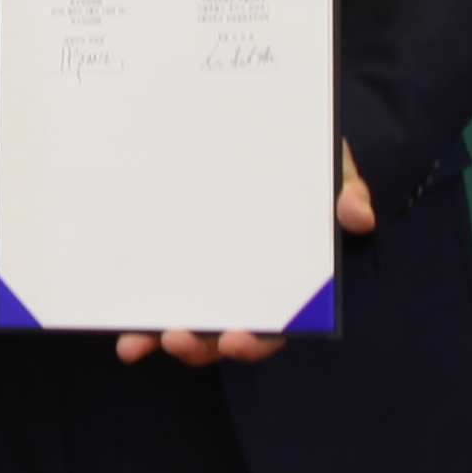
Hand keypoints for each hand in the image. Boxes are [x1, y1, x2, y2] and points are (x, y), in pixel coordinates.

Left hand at [110, 148, 379, 368]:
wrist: (271, 126)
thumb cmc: (307, 160)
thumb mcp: (334, 169)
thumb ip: (348, 191)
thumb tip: (359, 215)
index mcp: (285, 284)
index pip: (273, 328)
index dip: (255, 342)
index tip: (235, 340)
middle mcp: (243, 291)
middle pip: (220, 336)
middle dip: (198, 347)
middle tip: (177, 340)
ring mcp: (206, 280)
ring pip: (183, 324)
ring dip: (157, 339)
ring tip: (134, 344)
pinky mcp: (176, 260)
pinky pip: (154, 291)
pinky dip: (135, 312)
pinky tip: (112, 320)